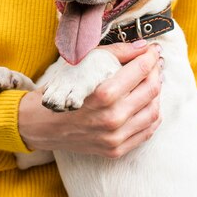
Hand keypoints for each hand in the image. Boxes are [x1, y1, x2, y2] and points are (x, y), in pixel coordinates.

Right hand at [18, 41, 161, 157]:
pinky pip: (146, 131)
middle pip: (152, 89)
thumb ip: (115, 53)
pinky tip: (147, 103)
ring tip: (151, 82)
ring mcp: (114, 137)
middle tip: (153, 64)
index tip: (152, 50)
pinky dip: (152, 115)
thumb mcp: (82, 64)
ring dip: (156, 93)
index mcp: (103, 94)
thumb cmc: (60, 91)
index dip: (151, 56)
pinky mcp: (115, 150)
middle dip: (156, 71)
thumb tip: (142, 47)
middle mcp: (112, 118)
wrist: (39, 125)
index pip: (142, 70)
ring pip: (153, 111)